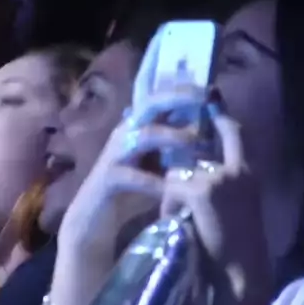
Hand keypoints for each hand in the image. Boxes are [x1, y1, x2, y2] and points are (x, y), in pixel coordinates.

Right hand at [58, 87, 201, 265]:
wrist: (93, 220)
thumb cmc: (130, 192)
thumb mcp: (157, 164)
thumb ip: (176, 147)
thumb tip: (209, 133)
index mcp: (137, 126)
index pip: (157, 95)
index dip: (179, 86)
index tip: (208, 84)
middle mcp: (126, 133)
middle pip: (150, 104)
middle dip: (178, 98)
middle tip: (205, 99)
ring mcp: (116, 154)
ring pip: (145, 135)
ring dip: (172, 136)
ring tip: (195, 142)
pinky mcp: (109, 178)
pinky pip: (134, 176)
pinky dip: (156, 182)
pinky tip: (174, 189)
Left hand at [161, 105, 271, 301]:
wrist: (240, 272)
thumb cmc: (233, 245)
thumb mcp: (232, 204)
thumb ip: (216, 182)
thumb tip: (188, 168)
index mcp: (247, 171)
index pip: (234, 131)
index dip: (219, 117)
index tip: (206, 102)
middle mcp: (236, 169)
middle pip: (195, 150)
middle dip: (177, 162)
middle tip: (169, 176)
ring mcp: (218, 178)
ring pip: (177, 171)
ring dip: (170, 192)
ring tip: (178, 216)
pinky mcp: (201, 191)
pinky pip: (170, 188)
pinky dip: (167, 206)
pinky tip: (174, 222)